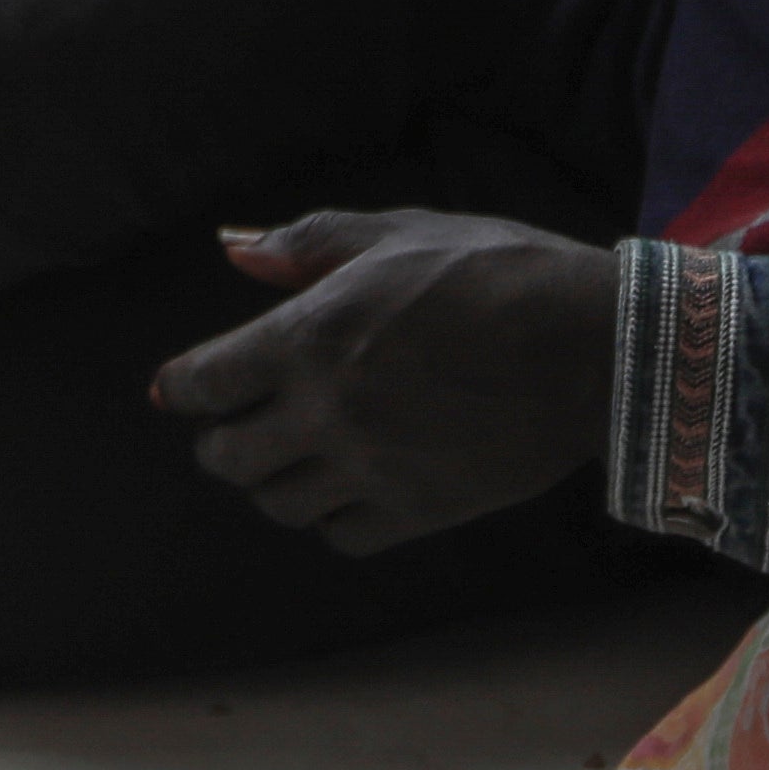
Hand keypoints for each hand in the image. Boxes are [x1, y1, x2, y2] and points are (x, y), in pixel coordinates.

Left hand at [148, 212, 619, 550]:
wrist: (590, 345)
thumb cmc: (494, 271)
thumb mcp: (398, 233)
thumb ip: (307, 244)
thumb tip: (232, 248)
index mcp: (309, 335)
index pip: (203, 382)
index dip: (182, 388)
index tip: (178, 391)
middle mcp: (326, 411)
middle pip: (227, 457)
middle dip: (219, 440)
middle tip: (233, 427)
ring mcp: (369, 468)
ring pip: (277, 503)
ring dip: (270, 482)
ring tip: (289, 458)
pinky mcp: (416, 511)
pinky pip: (340, 536)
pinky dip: (330, 518)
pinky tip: (346, 488)